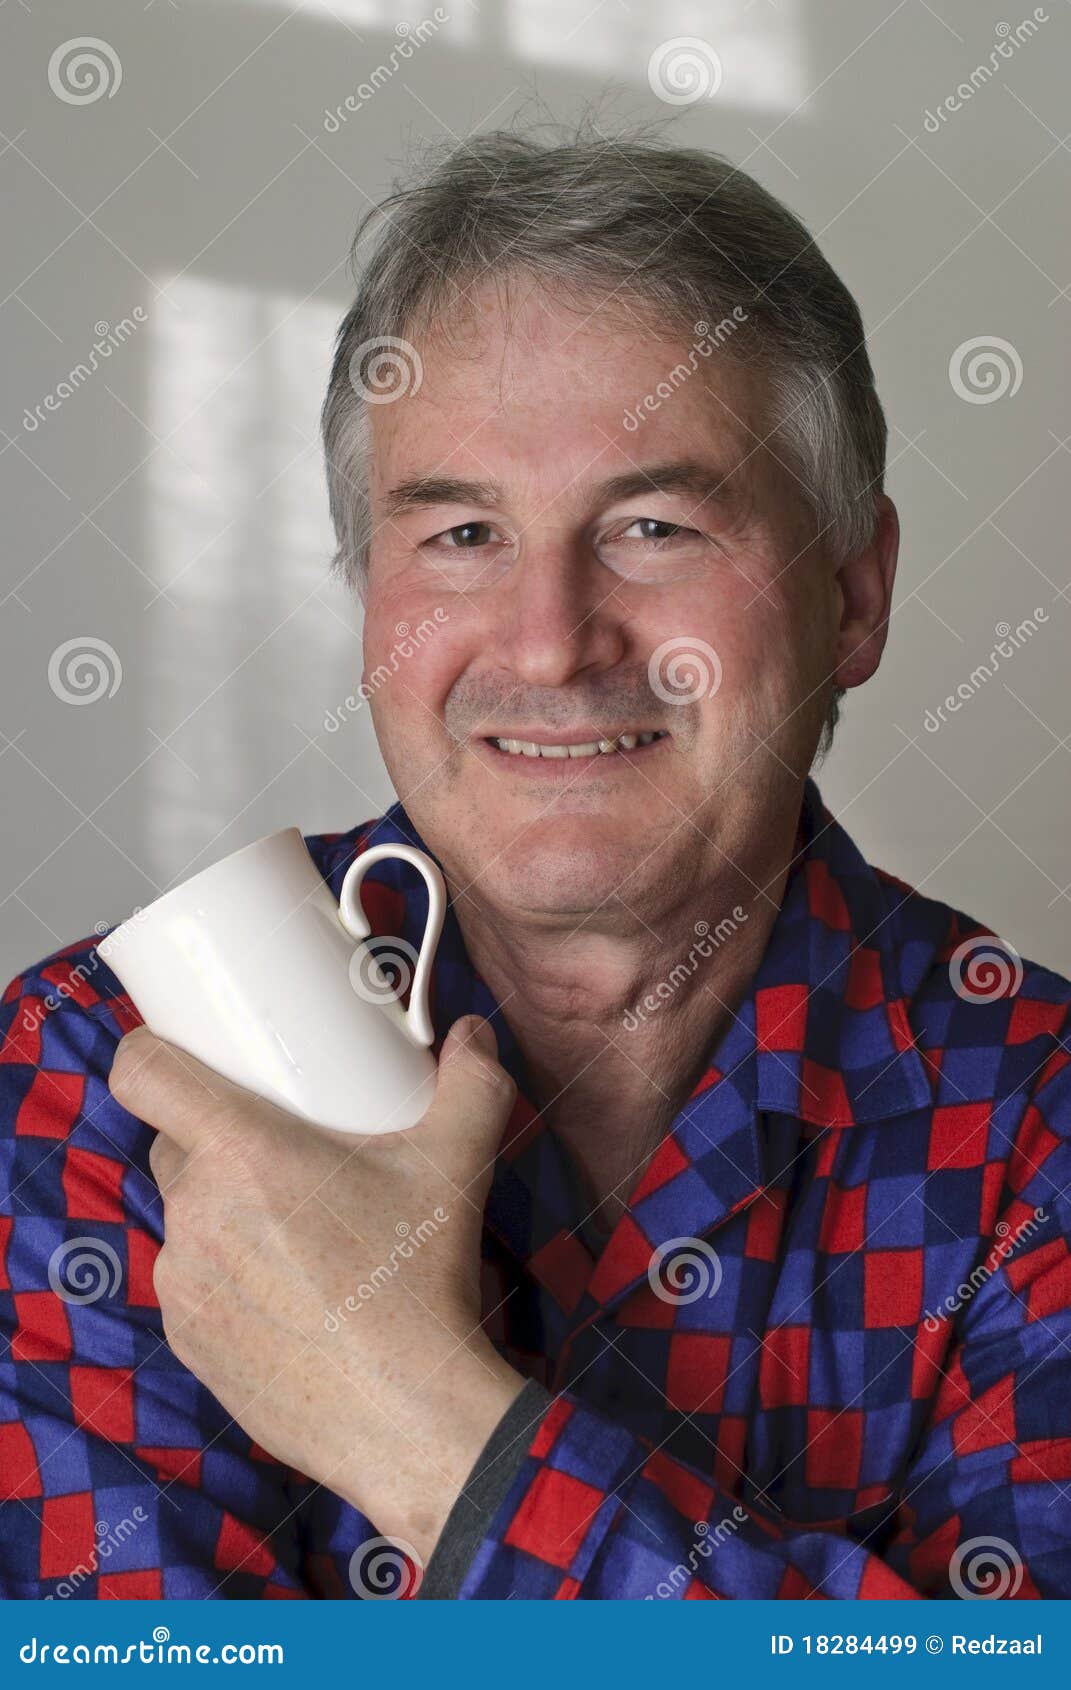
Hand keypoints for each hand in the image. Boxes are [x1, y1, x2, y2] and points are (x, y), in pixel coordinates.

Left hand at [108, 1014, 524, 1563]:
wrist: (406, 1415)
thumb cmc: (420, 1280)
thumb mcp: (455, 1165)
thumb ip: (471, 1083)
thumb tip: (473, 1031)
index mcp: (240, 1153)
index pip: (142, 1075)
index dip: (148, 1052)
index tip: (176, 1051)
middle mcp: (194, 1212)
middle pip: (173, 1145)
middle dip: (214, 1138)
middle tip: (283, 1148)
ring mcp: (182, 1283)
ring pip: (184, 1216)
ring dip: (221, 1210)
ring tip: (291, 1227)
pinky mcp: (186, 1340)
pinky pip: (191, 1283)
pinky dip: (225, 1276)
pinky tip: (283, 1291)